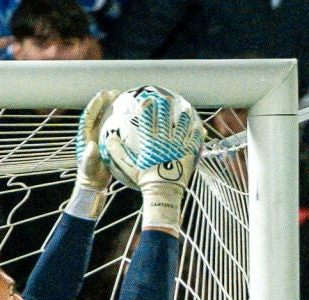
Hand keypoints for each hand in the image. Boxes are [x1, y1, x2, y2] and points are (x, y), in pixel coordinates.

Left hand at [76, 89, 121, 189]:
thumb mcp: (89, 166)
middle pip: (98, 113)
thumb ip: (89, 156)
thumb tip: (91, 145)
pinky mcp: (107, 140)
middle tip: (115, 92)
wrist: (94, 183)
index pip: (89, 116)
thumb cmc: (90, 175)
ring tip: (121, 97)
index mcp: (86, 136)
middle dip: (105, 101)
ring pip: (106, 117)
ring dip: (112, 107)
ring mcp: (100, 136)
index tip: (102, 95)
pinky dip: (118, 118)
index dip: (95, 105)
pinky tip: (127, 114)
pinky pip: (113, 126)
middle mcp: (92, 133)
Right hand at [102, 88, 207, 234]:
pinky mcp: (188, 154)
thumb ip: (117, 151)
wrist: (163, 192)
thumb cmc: (145, 180)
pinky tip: (200, 127)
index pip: (148, 120)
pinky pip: (194, 141)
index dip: (148, 108)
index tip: (148, 99)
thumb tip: (109, 138)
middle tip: (166, 98)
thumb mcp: (128, 166)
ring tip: (186, 108)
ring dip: (184, 116)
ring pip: (182, 127)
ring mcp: (178, 146)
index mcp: (150, 142)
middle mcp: (164, 140)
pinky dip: (197, 133)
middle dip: (166, 106)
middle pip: (166, 119)